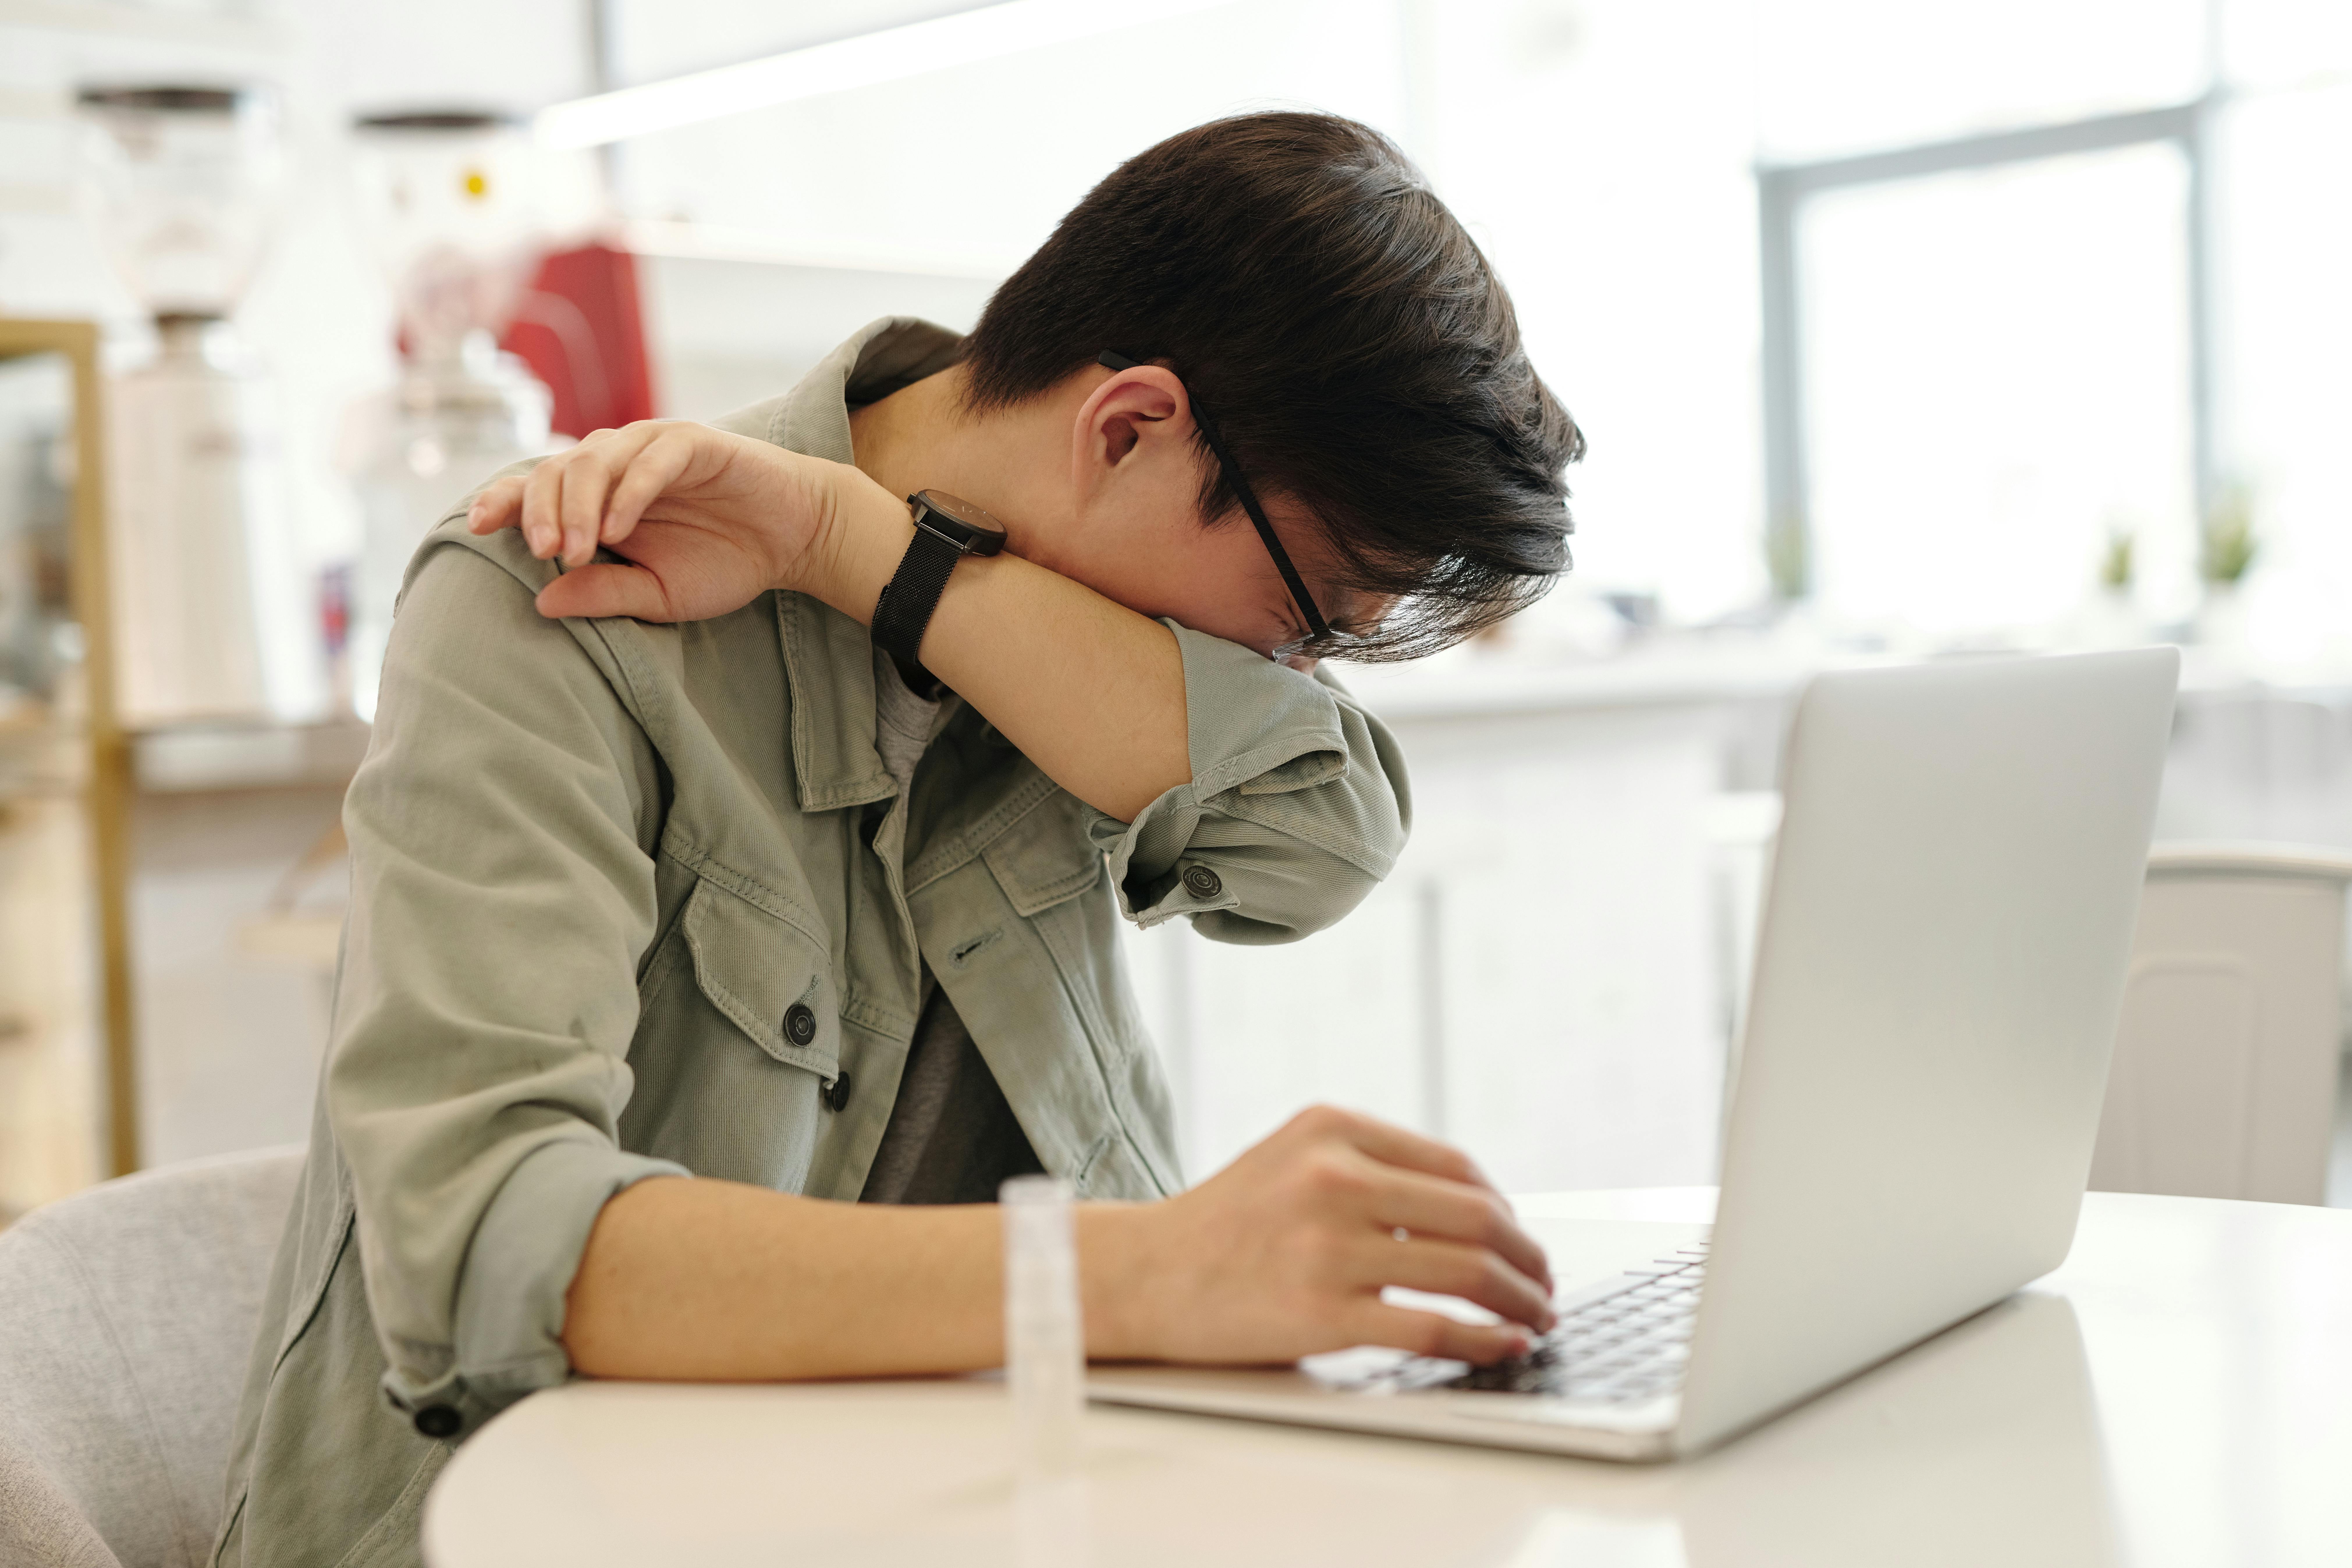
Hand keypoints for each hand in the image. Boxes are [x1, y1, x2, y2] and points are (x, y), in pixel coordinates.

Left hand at [466, 421, 860, 621]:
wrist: (792, 539)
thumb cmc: (725, 561)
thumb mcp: (658, 594)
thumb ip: (603, 594)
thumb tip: (540, 602)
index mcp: (600, 495)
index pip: (536, 487)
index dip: (503, 500)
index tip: (478, 527)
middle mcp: (618, 461)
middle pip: (555, 470)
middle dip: (541, 512)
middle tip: (545, 555)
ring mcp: (653, 446)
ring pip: (594, 459)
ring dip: (579, 506)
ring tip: (580, 550)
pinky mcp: (693, 442)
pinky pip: (652, 458)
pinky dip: (630, 491)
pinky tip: (620, 529)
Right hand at [1097, 1105, 1555, 1365]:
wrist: (1142, 1275)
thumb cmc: (1225, 1225)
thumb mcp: (1294, 1159)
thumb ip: (1371, 1167)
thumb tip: (1478, 1211)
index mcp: (1333, 1128)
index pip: (1457, 1168)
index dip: (1507, 1211)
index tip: (1524, 1242)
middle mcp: (1333, 1177)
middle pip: (1477, 1216)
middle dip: (1529, 1257)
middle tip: (1545, 1285)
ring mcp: (1326, 1246)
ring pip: (1465, 1271)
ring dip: (1519, 1301)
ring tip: (1535, 1319)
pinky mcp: (1319, 1313)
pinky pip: (1430, 1328)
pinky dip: (1483, 1340)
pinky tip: (1503, 1345)